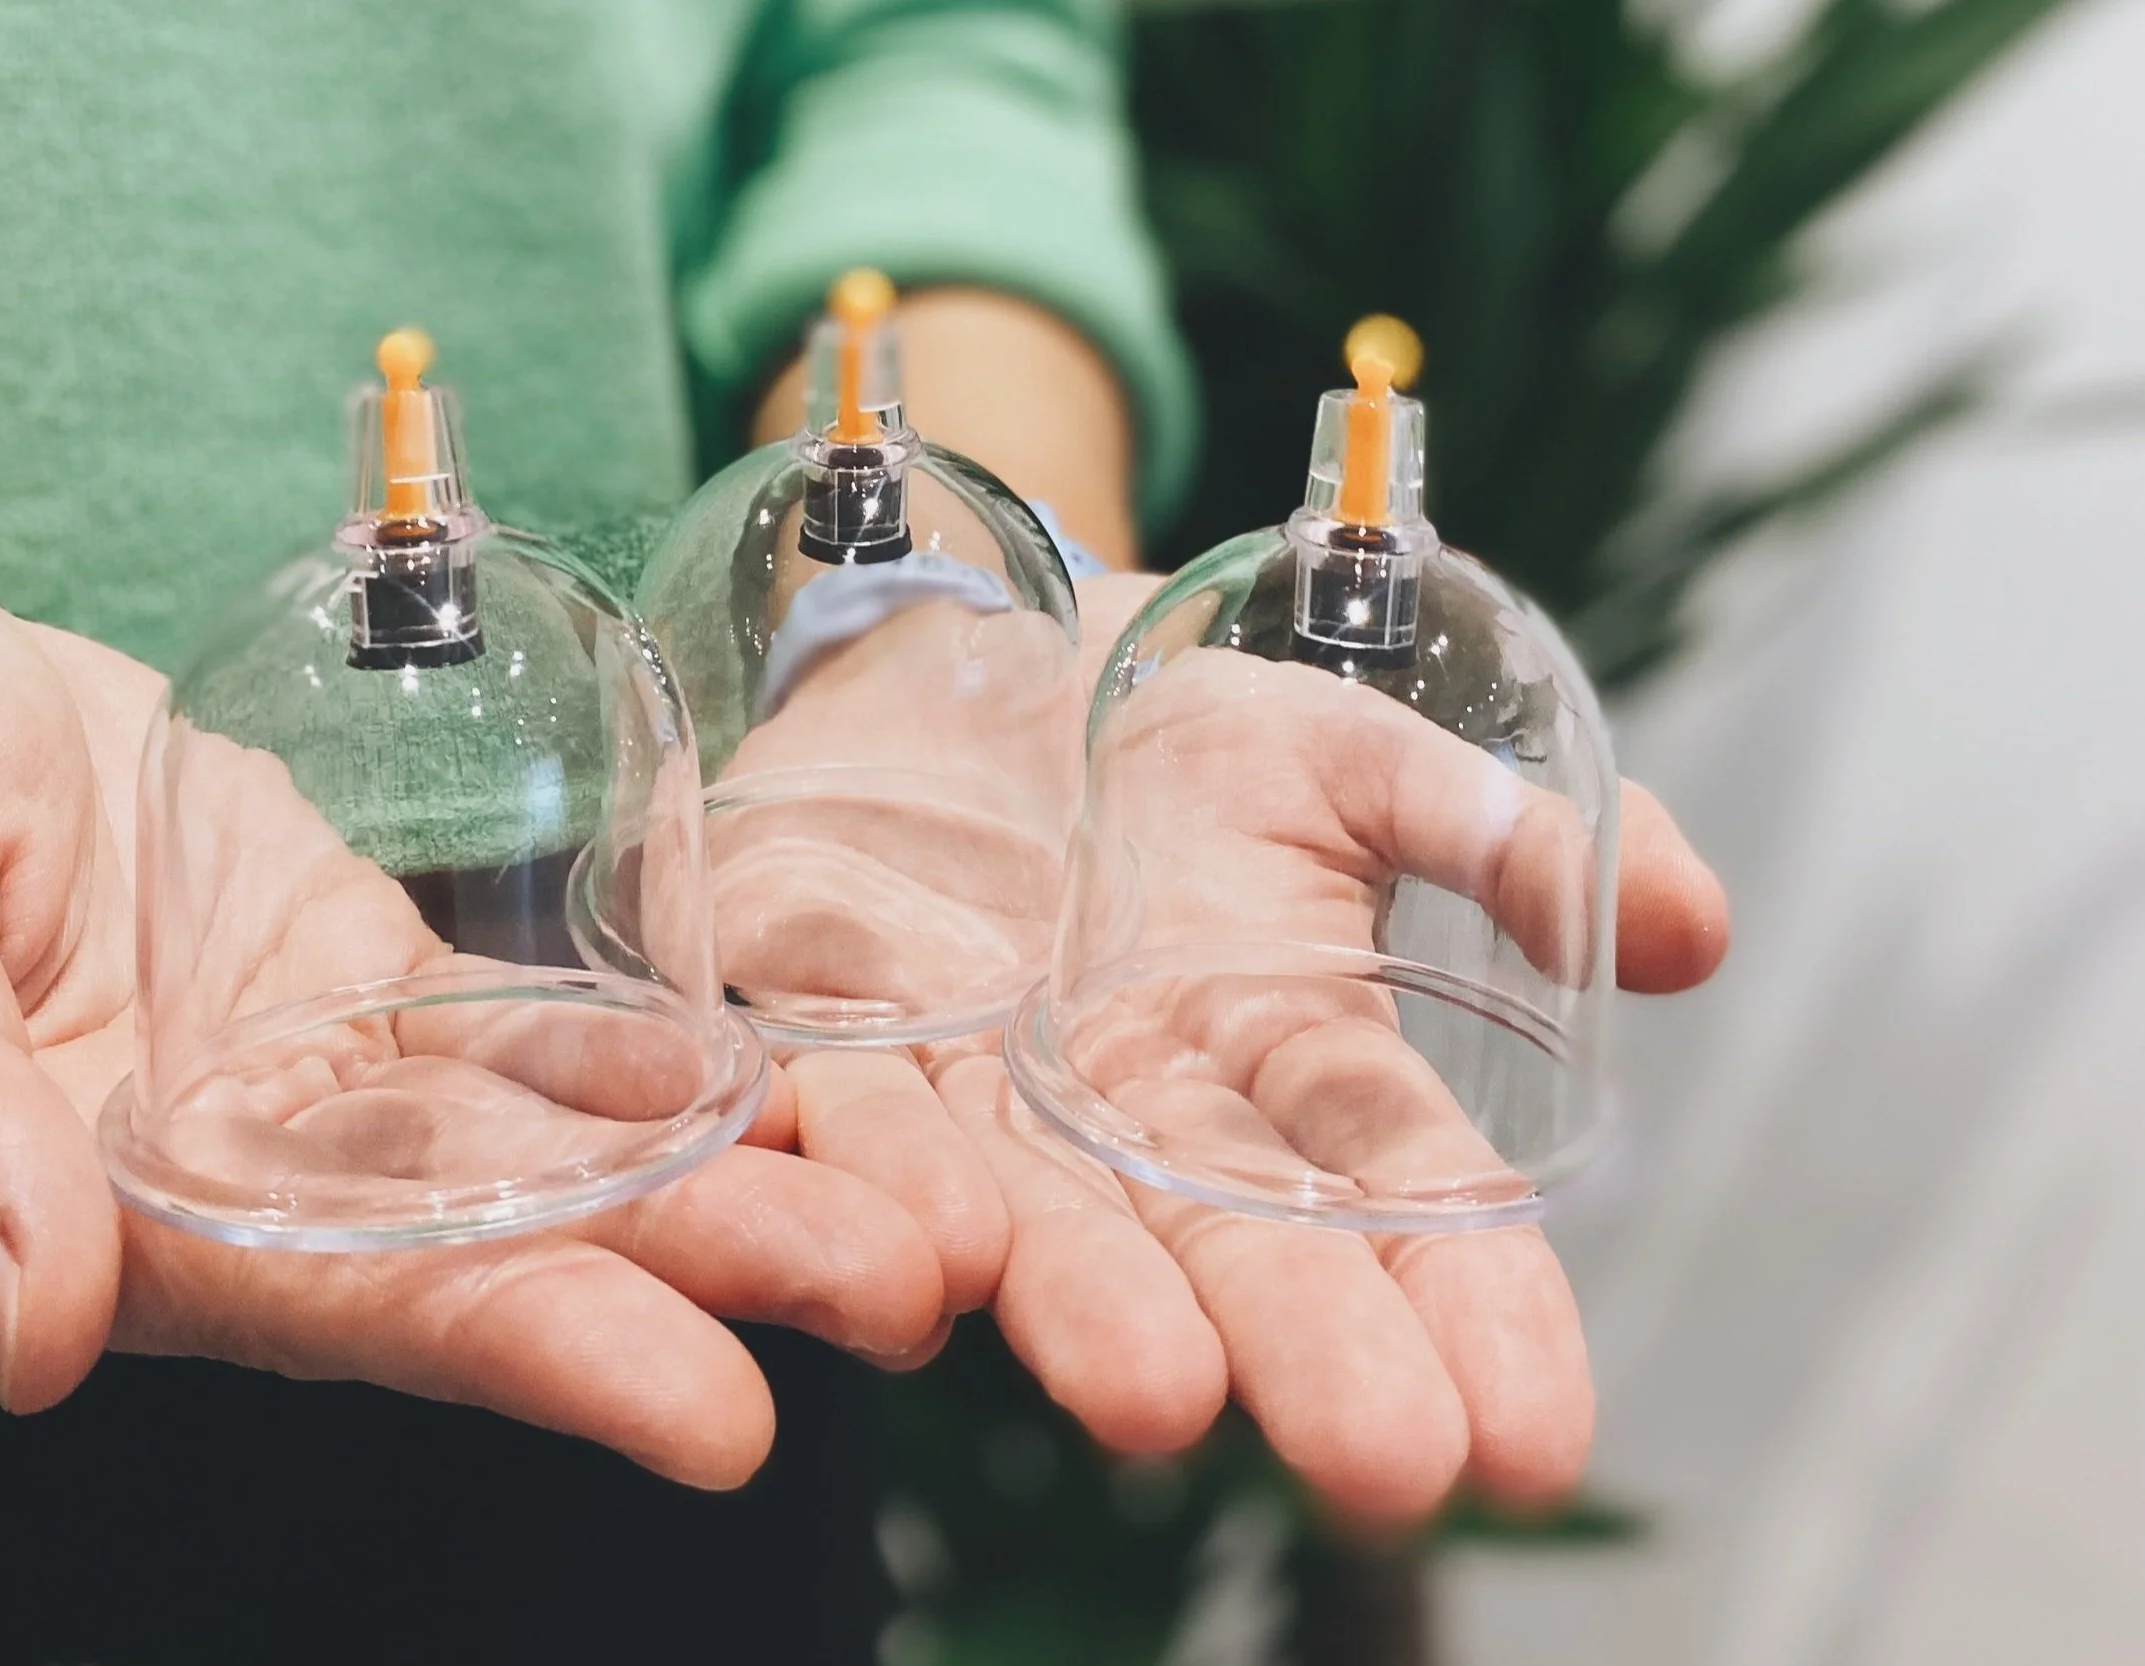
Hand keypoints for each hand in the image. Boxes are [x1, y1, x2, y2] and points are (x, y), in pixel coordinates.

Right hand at [0, 553, 955, 1486]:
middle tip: (909, 1292)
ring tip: (923, 1211)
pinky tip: (808, 1080)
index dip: (526, 1355)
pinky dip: (660, 1062)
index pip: (333, 1313)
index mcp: (85, 1227)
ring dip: (730, 1184)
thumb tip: (21, 1333)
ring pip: (540, 1159)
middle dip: (700, 1279)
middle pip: (487, 1256)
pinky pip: (527, 1039)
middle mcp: (223, 1199)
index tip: (715, 1408)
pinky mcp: (354, 990)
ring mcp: (302, 1098)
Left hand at [761, 574, 1728, 1524]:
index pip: (1399, 1187)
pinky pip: (859, 1121)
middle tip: (1382, 1470)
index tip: (1535, 1439)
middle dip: (1304, 1350)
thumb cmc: (1173, 724)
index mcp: (1284, 1043)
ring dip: (1094, 1307)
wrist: (968, 644)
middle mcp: (1141, 1099)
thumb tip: (1700, 934)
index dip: (1468, 1305)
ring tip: (1156, 1402)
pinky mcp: (834, 1024)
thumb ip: (1506, 834)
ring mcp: (986, 1076)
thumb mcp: (1357, 750)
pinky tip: (928, 1270)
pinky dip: (886, 1187)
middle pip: (1234, 1235)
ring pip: (1043, 1212)